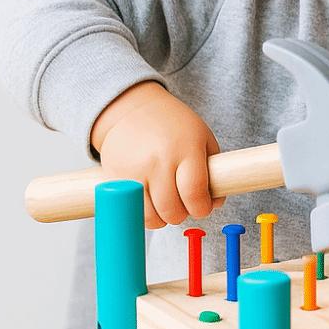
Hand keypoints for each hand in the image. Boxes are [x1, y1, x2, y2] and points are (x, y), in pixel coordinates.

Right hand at [90, 81, 225, 229]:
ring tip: (166, 204)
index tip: (202, 206)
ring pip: (151, 217)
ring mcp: (134, 170)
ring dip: (163, 218)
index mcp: (186, 148)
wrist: (133, 110)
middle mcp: (159, 160)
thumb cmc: (174, 127)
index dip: (202, 208)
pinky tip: (149, 200)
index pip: (195, 193)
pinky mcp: (114, 178)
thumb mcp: (202, 138)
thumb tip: (214, 205)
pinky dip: (143, 213)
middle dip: (183, 214)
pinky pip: (131, 211)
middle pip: (173, 210)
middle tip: (183, 204)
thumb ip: (214, 172)